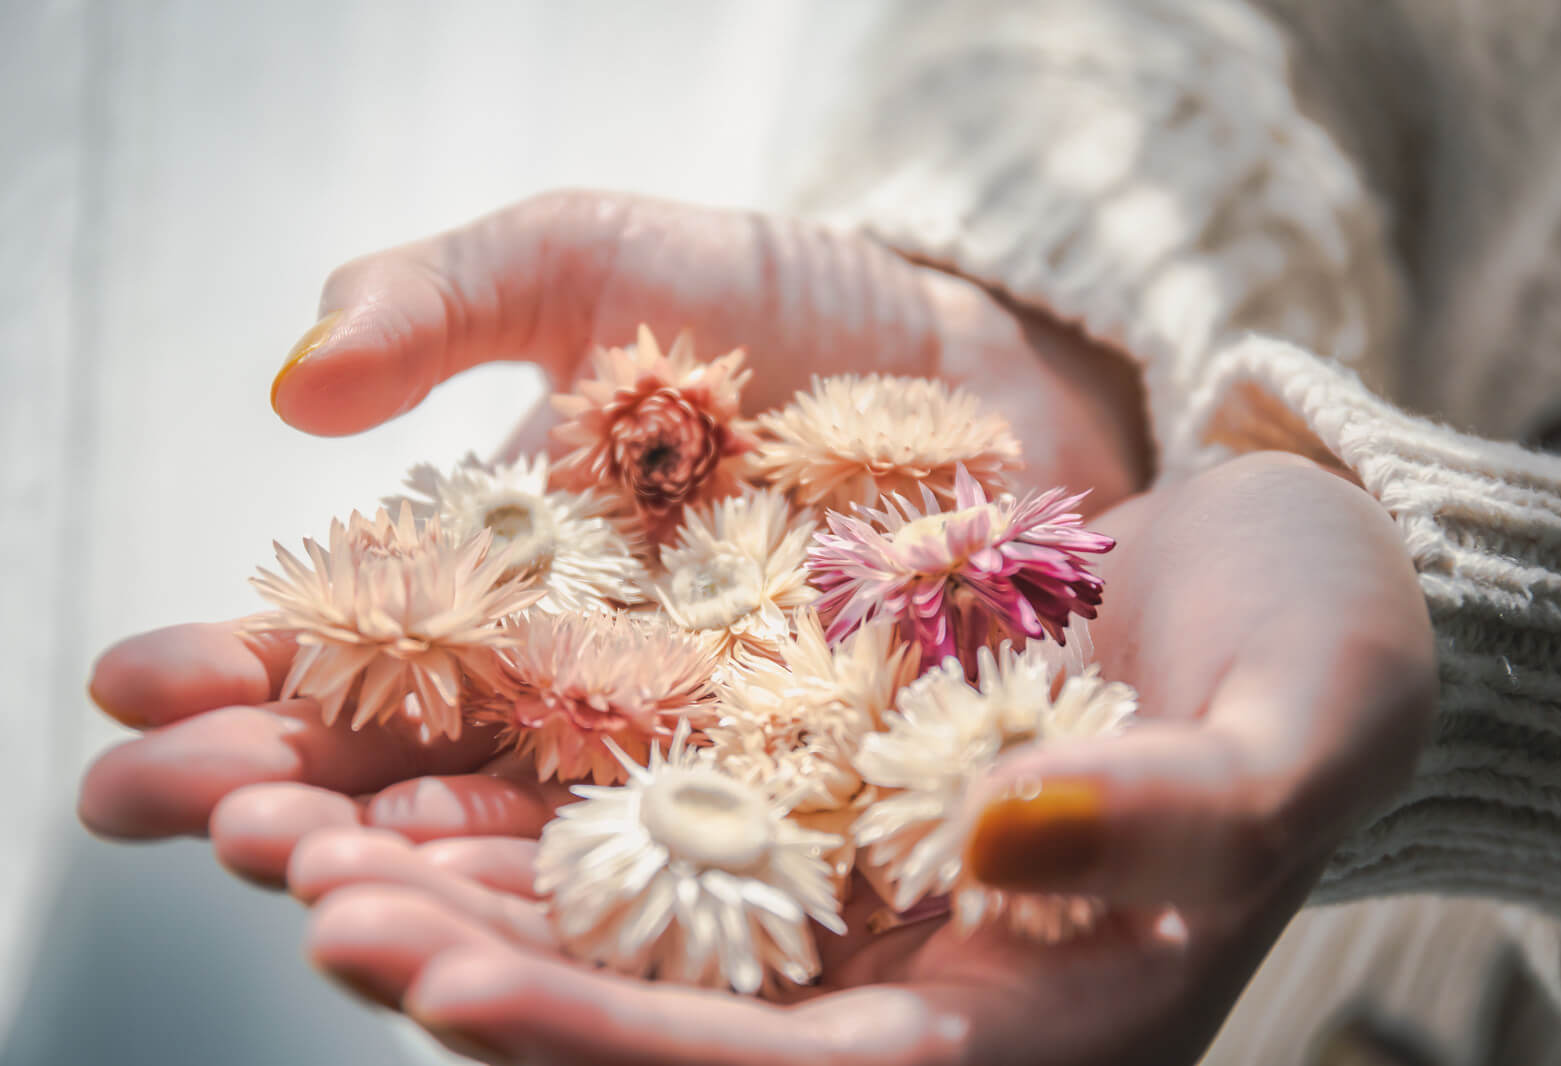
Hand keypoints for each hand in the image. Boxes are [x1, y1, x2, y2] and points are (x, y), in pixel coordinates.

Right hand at [79, 188, 1148, 881]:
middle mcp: (568, 690)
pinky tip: (530, 931)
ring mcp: (681, 755)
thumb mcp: (585, 260)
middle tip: (211, 820)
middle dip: (302, 798)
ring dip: (430, 879)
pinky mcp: (801, 795)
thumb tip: (295, 385)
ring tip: (331, 902)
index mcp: (491, 576)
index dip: (239, 673)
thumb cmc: (770, 300)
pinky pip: (698, 862)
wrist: (968, 355)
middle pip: (415, 768)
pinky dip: (612, 899)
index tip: (131, 697)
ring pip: (533, 843)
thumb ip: (442, 302)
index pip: (342, 644)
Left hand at [284, 451, 1436, 1064]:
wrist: (1293, 572)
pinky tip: (420, 751)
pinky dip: (536, 792)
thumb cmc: (1331, 647)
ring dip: (472, 888)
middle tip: (313, 900)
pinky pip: (653, 810)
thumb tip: (1012, 836)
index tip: (436, 985)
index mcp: (1040, 1017)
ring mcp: (858, 882)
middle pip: (674, 1017)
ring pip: (633, 920)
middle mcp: (924, 972)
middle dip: (487, 973)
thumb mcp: (1299, 721)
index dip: (614, 1048)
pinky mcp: (819, 782)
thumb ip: (1180, 812)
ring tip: (302, 831)